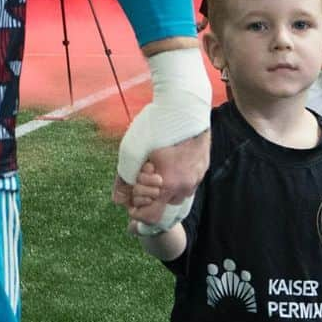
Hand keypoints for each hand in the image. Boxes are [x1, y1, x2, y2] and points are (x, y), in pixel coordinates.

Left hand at [112, 46, 211, 231]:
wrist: (185, 105)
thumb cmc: (156, 125)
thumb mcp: (132, 150)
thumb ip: (125, 176)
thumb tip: (118, 198)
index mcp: (168, 186)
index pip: (151, 217)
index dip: (137, 211)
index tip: (130, 198)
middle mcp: (185, 187)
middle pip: (163, 203)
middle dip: (149, 193)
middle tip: (143, 170)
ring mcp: (196, 178)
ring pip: (175, 191)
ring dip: (163, 183)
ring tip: (155, 161)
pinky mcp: (203, 168)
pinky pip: (185, 180)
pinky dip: (174, 175)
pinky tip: (168, 156)